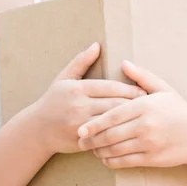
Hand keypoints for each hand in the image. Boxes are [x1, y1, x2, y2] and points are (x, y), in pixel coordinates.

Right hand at [31, 43, 145, 156]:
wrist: (36, 130)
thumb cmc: (54, 100)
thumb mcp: (65, 78)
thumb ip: (81, 61)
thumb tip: (97, 45)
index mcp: (78, 89)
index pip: (110, 87)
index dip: (129, 89)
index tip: (143, 90)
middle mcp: (79, 106)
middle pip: (114, 104)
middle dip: (133, 104)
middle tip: (150, 104)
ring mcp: (80, 124)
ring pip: (111, 121)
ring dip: (128, 119)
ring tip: (144, 117)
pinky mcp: (82, 140)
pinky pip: (104, 137)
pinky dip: (118, 134)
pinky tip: (130, 133)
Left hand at [78, 60, 186, 168]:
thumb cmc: (177, 108)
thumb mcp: (161, 87)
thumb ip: (140, 76)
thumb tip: (123, 62)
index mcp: (145, 105)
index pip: (113, 115)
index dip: (95, 123)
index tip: (81, 127)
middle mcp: (145, 125)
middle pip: (111, 135)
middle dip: (92, 139)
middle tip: (80, 139)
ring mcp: (149, 143)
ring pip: (116, 150)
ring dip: (100, 151)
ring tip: (90, 148)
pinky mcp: (151, 158)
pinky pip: (126, 162)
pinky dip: (112, 161)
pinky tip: (105, 157)